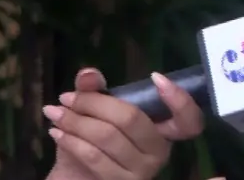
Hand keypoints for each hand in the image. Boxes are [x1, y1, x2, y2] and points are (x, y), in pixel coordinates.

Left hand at [45, 69, 203, 179]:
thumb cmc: (92, 147)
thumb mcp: (96, 115)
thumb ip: (96, 92)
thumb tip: (89, 73)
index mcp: (164, 133)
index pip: (189, 121)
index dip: (180, 100)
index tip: (156, 77)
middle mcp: (159, 153)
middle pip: (132, 118)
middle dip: (93, 102)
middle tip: (67, 97)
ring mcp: (141, 172)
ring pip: (107, 136)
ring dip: (75, 121)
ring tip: (54, 112)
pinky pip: (93, 156)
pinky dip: (71, 140)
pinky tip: (57, 133)